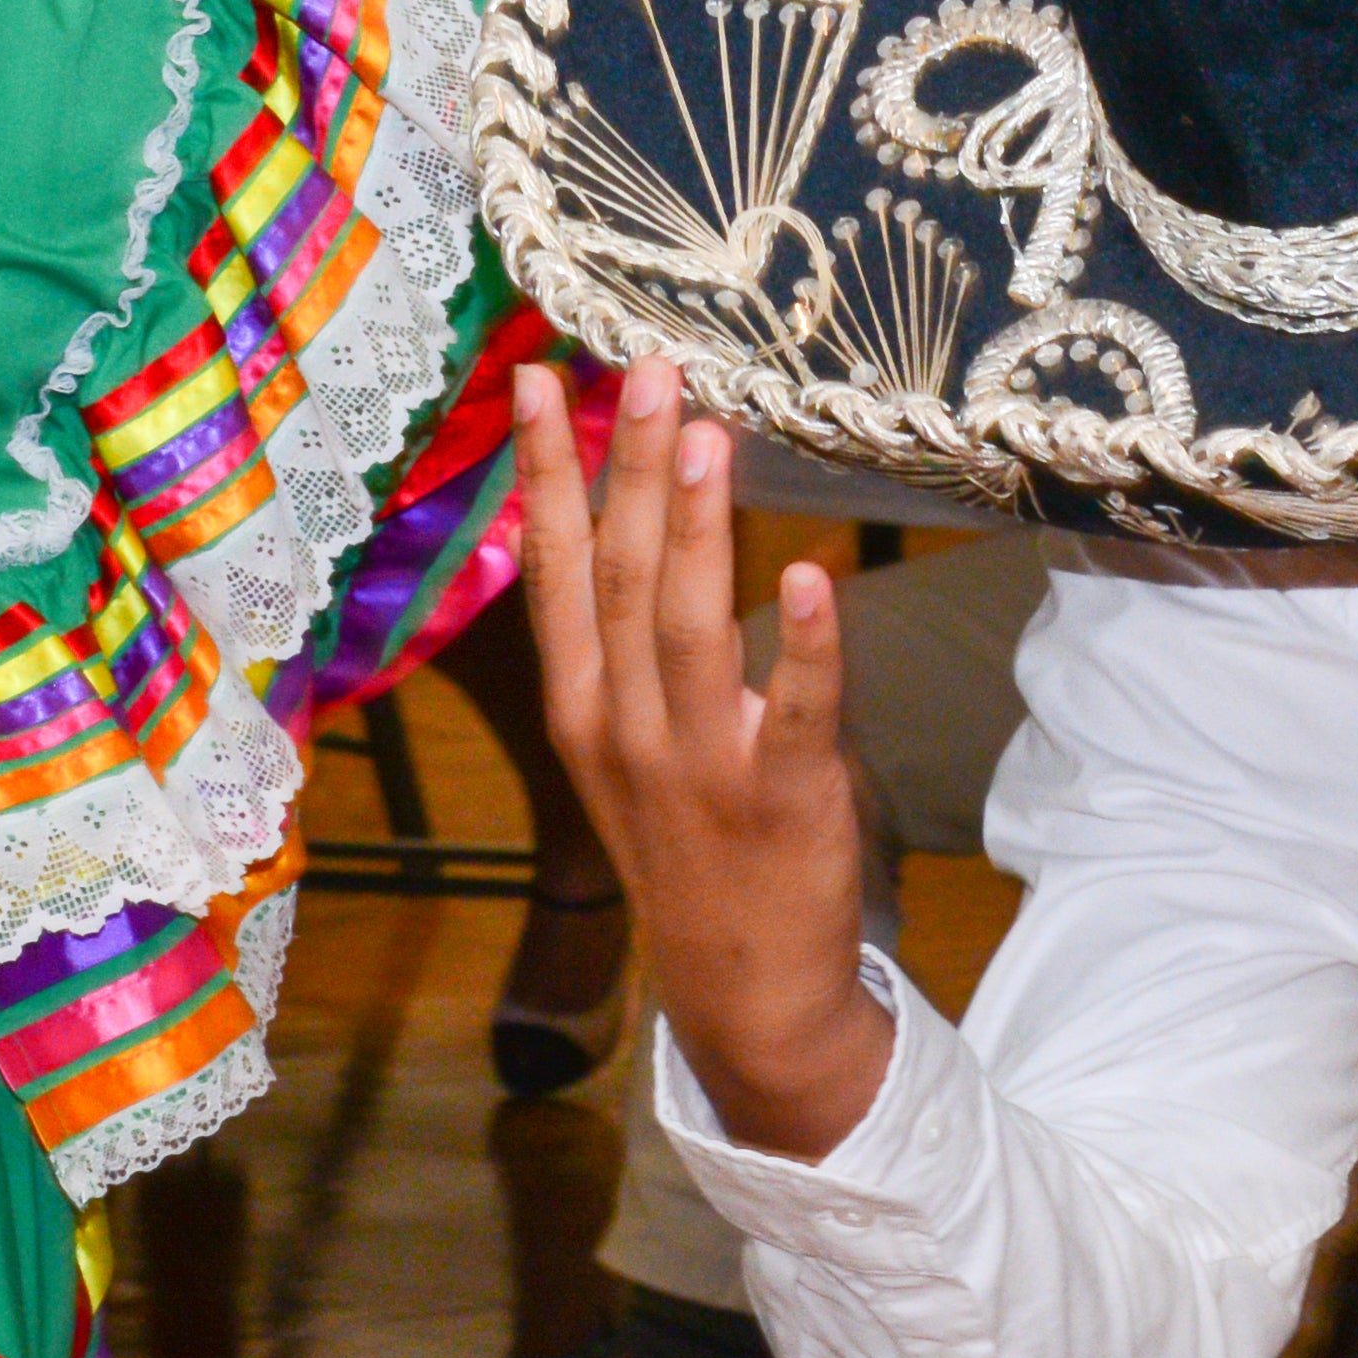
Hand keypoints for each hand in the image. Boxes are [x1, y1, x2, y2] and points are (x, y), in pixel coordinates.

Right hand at [511, 363, 891, 1159]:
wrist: (743, 988)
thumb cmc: (689, 846)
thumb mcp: (623, 749)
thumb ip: (621, 649)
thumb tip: (632, 518)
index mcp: (583, 708)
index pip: (556, 570)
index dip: (548, 471)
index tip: (542, 379)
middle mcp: (626, 729)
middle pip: (622, 578)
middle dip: (631, 467)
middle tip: (651, 369)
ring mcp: (701, 765)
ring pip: (690, 629)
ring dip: (697, 530)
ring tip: (708, 438)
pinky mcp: (784, 796)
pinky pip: (797, 710)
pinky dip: (806, 646)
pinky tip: (815, 576)